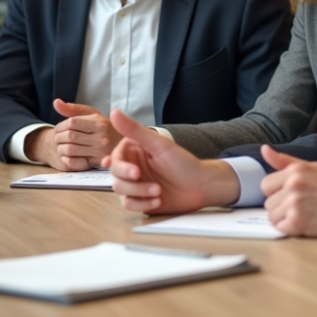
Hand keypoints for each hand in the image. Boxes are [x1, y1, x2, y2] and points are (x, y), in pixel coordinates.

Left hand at [49, 100, 121, 168]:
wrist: (123, 144)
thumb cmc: (104, 127)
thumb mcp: (92, 114)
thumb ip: (73, 109)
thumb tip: (56, 103)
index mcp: (99, 123)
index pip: (72, 122)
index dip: (61, 125)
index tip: (58, 128)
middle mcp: (101, 137)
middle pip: (70, 136)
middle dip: (58, 137)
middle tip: (57, 138)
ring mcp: (100, 152)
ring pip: (70, 149)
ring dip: (60, 148)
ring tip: (61, 146)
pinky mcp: (98, 163)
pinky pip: (76, 162)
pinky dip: (67, 159)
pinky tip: (66, 155)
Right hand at [106, 110, 239, 213]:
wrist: (201, 187)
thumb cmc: (184, 163)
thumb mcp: (159, 145)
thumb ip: (134, 130)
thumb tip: (114, 112)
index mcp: (134, 151)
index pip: (115, 159)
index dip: (121, 167)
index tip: (135, 172)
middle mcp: (131, 167)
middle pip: (115, 178)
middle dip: (133, 184)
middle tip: (154, 186)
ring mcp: (135, 185)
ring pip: (120, 192)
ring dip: (140, 194)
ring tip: (159, 192)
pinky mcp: (140, 200)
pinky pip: (129, 205)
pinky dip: (142, 205)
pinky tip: (157, 201)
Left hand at [260, 146, 316, 236]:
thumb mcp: (311, 167)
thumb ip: (285, 161)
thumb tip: (264, 149)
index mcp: (294, 171)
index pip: (265, 185)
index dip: (275, 192)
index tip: (289, 195)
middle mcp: (292, 186)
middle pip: (268, 202)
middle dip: (280, 206)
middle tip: (300, 206)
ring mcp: (294, 205)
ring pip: (272, 216)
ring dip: (284, 218)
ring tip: (303, 214)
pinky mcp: (298, 223)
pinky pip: (280, 227)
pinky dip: (289, 228)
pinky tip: (304, 223)